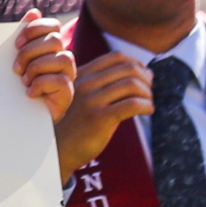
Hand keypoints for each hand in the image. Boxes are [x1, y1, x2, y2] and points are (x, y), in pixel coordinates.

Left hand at [11, 11, 75, 119]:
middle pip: (55, 40)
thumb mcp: (15, 60)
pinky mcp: (67, 95)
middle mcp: (62, 60)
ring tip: (23, 81)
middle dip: (30, 52)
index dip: (35, 29)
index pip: (52, 26)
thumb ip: (23, 37)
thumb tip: (33, 11)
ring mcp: (67, 77)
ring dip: (36, 68)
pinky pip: (60, 80)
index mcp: (50, 48)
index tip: (16, 43)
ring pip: (62, 58)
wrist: (15, 117)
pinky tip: (29, 92)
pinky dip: (39, 85)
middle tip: (16, 68)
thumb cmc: (13, 87)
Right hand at [58, 49, 152, 181]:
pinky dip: (147, 106)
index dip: (137, 64)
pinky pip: (132, 104)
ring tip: (147, 104)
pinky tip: (147, 111)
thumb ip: (104, 82)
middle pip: (128, 68)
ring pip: (132, 84)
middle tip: (148, 93)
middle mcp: (84, 84)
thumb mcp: (84, 96)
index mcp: (81, 75)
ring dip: (147, 94)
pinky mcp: (99, 118)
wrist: (58, 150)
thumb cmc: (76, 124)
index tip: (143, 77)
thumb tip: (144, 72)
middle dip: (146, 79)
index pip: (117, 57)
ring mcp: (90, 101)